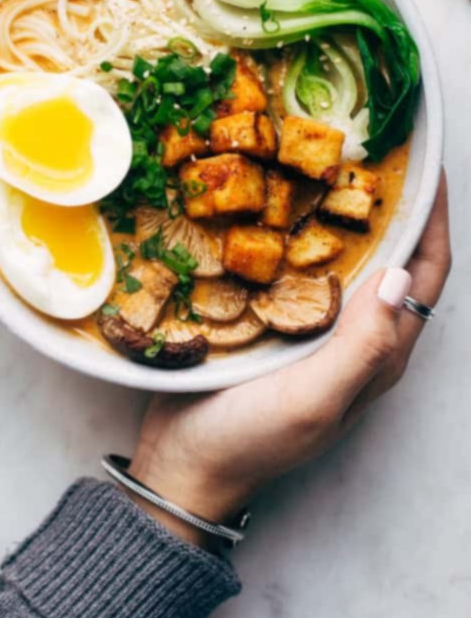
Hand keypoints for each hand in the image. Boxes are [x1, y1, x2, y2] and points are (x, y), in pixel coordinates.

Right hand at [129, 173, 450, 548]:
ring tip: (332, 166)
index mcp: (378, 356)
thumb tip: (399, 279)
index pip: (425, 275)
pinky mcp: (277, 322)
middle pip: (394, 261)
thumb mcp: (312, 401)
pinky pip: (303, 268)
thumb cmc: (249, 440)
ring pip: (348, 260)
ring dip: (348, 214)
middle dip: (396, 207)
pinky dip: (301, 232)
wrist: (183, 463)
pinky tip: (279, 205)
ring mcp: (316, 330)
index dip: (434, 221)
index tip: (428, 168)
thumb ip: (361, 347)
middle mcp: (356, 338)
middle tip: (376, 153)